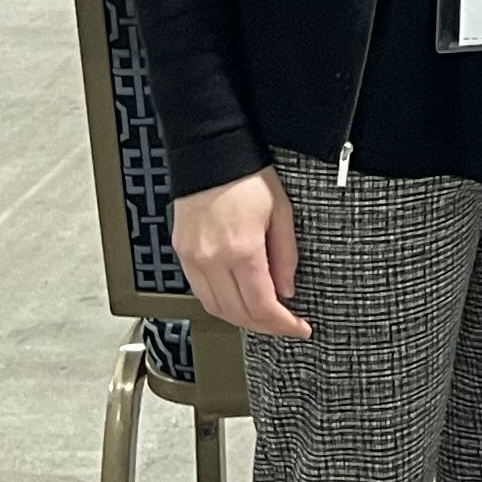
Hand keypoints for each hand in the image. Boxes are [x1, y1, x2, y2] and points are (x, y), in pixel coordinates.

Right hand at [176, 167, 310, 337]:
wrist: (210, 153)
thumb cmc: (248, 176)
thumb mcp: (282, 213)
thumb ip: (286, 256)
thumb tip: (287, 291)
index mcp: (242, 249)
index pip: (262, 306)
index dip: (283, 324)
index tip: (299, 328)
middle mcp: (212, 259)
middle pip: (237, 314)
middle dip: (265, 326)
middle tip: (285, 324)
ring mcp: (193, 258)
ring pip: (215, 308)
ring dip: (241, 318)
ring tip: (263, 315)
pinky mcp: (181, 253)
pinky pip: (200, 291)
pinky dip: (221, 303)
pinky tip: (238, 299)